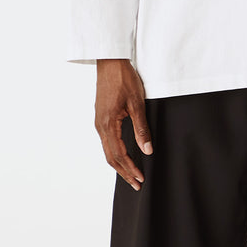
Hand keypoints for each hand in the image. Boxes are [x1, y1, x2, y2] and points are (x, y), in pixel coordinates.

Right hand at [95, 58, 152, 190]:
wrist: (110, 62)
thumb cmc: (123, 79)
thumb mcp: (137, 103)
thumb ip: (141, 128)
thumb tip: (147, 150)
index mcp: (107, 124)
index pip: (119, 154)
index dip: (130, 169)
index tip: (140, 179)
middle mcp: (100, 126)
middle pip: (111, 157)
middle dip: (124, 172)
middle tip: (137, 184)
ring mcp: (98, 122)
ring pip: (107, 150)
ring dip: (119, 164)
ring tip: (131, 174)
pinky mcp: (101, 118)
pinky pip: (106, 142)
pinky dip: (115, 153)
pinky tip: (123, 156)